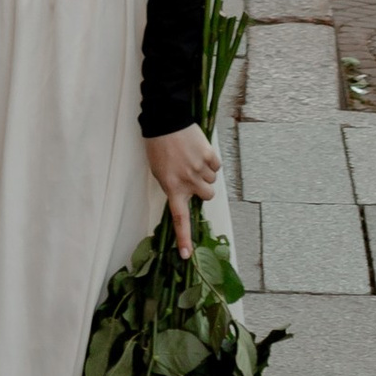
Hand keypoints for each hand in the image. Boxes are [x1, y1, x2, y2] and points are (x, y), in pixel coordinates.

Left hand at [145, 122, 221, 258]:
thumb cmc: (159, 147)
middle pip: (207, 196)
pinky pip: (216, 166)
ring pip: (212, 181)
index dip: (184, 238)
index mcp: (172, 187)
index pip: (179, 218)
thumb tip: (188, 194)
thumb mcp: (160, 172)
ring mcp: (199, 169)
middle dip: (203, 188)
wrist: (166, 120)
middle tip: (193, 175)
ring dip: (205, 173)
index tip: (186, 255)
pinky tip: (199, 152)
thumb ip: (174, 186)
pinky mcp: (208, 155)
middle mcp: (187, 181)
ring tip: (192, 159)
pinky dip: (211, 162)